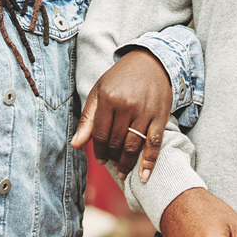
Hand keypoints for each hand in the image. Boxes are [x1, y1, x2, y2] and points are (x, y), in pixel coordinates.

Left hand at [71, 49, 172, 182]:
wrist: (152, 61)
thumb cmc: (122, 78)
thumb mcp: (99, 91)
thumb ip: (88, 118)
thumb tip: (76, 145)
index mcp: (109, 98)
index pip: (101, 135)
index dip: (99, 151)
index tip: (100, 159)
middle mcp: (127, 105)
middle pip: (116, 142)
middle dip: (112, 157)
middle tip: (112, 163)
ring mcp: (145, 111)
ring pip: (133, 145)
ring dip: (126, 163)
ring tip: (123, 171)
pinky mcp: (161, 115)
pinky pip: (154, 142)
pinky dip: (150, 161)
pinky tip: (144, 175)